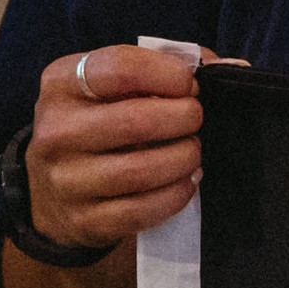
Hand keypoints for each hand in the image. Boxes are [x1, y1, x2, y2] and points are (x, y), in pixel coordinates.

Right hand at [25, 43, 219, 251]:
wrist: (54, 189)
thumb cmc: (103, 120)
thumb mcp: (120, 83)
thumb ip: (174, 67)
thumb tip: (234, 69)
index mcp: (62, 83)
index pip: (121, 68)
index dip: (170, 74)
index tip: (189, 86)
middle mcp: (55, 131)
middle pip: (136, 121)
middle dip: (184, 118)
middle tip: (195, 120)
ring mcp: (64, 180)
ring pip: (140, 171)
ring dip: (183, 158)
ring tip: (192, 150)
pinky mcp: (82, 220)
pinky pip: (140, 211)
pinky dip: (175, 195)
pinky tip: (186, 181)